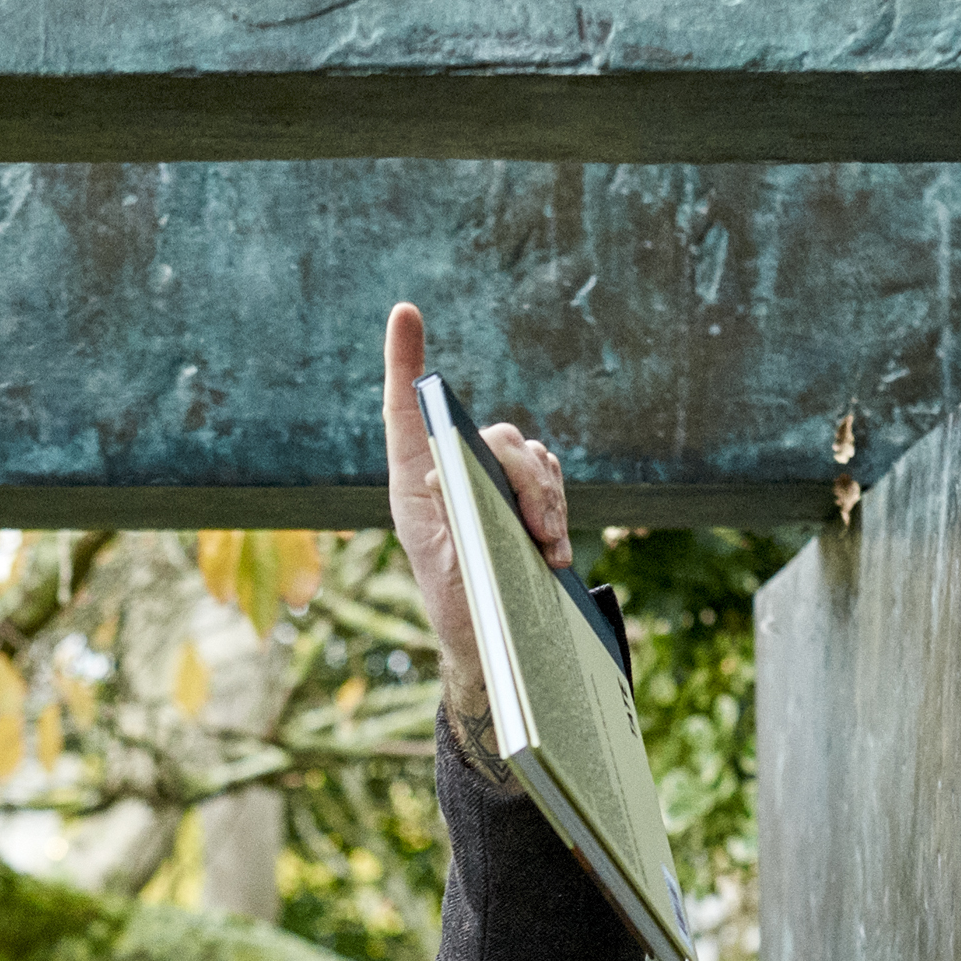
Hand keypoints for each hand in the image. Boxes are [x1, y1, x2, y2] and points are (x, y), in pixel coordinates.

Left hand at [383, 299, 572, 756]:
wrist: (492, 648)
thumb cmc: (461, 610)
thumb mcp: (451, 572)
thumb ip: (459, 523)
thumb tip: (464, 473)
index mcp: (417, 487)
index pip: (407, 412)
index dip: (403, 361)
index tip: (406, 312)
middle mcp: (453, 475)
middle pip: (494, 436)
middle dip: (524, 476)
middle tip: (538, 528)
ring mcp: (492, 486)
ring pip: (530, 457)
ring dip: (546, 498)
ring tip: (547, 549)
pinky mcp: (524, 501)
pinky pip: (549, 479)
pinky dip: (556, 507)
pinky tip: (554, 549)